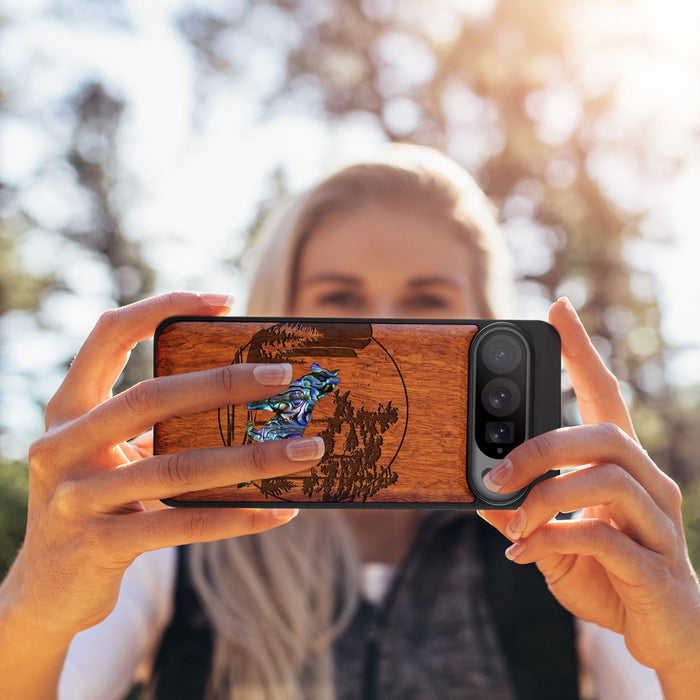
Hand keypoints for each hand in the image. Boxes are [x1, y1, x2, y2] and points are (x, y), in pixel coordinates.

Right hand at [3, 292, 324, 640]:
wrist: (46, 590)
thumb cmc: (97, 504)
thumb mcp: (112, 455)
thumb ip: (155, 427)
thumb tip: (248, 399)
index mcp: (68, 409)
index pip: (108, 334)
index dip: (162, 307)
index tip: (224, 301)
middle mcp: (62, 445)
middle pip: (152, 397)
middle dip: (224, 383)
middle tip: (285, 375)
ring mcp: (76, 498)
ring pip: (178, 468)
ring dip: (253, 458)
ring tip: (307, 450)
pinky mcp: (98, 546)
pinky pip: (183, 525)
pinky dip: (237, 517)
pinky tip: (280, 511)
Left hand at [478, 298, 699, 691]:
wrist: (664, 635)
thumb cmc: (609, 577)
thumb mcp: (554, 540)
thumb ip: (523, 516)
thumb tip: (481, 496)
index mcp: (622, 468)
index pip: (605, 396)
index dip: (582, 352)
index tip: (558, 309)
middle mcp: (649, 484)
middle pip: (604, 434)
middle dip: (541, 447)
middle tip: (495, 472)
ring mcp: (659, 523)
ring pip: (606, 479)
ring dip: (545, 497)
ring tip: (512, 522)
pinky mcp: (656, 566)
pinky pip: (603, 537)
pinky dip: (553, 539)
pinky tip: (525, 554)